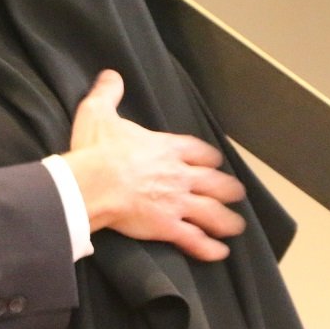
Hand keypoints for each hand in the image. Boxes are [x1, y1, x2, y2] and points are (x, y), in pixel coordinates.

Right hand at [61, 70, 245, 260]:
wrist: (93, 183)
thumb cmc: (96, 150)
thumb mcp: (99, 113)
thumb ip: (108, 94)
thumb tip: (111, 75)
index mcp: (167, 148)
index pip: (198, 151)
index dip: (208, 157)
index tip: (213, 161)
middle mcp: (179, 175)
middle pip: (213, 182)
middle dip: (227, 188)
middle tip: (236, 193)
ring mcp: (176, 202)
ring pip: (211, 212)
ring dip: (226, 220)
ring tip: (236, 226)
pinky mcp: (167, 226)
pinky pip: (194, 239)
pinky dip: (208, 247)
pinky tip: (219, 253)